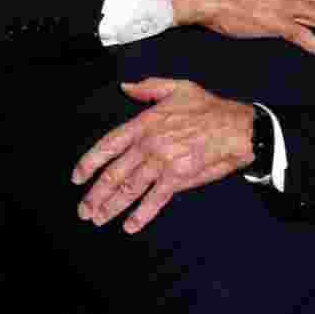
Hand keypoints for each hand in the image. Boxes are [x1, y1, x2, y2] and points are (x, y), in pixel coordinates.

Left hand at [71, 77, 254, 233]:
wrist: (236, 128)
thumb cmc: (209, 107)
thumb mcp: (177, 87)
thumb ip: (148, 87)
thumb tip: (125, 87)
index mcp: (144, 124)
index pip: (108, 145)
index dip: (90, 162)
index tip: (77, 178)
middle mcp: (148, 145)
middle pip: (114, 174)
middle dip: (96, 194)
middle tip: (83, 210)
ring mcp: (162, 163)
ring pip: (130, 189)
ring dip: (112, 206)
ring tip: (98, 219)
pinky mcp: (178, 178)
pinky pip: (155, 200)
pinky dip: (141, 215)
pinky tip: (130, 226)